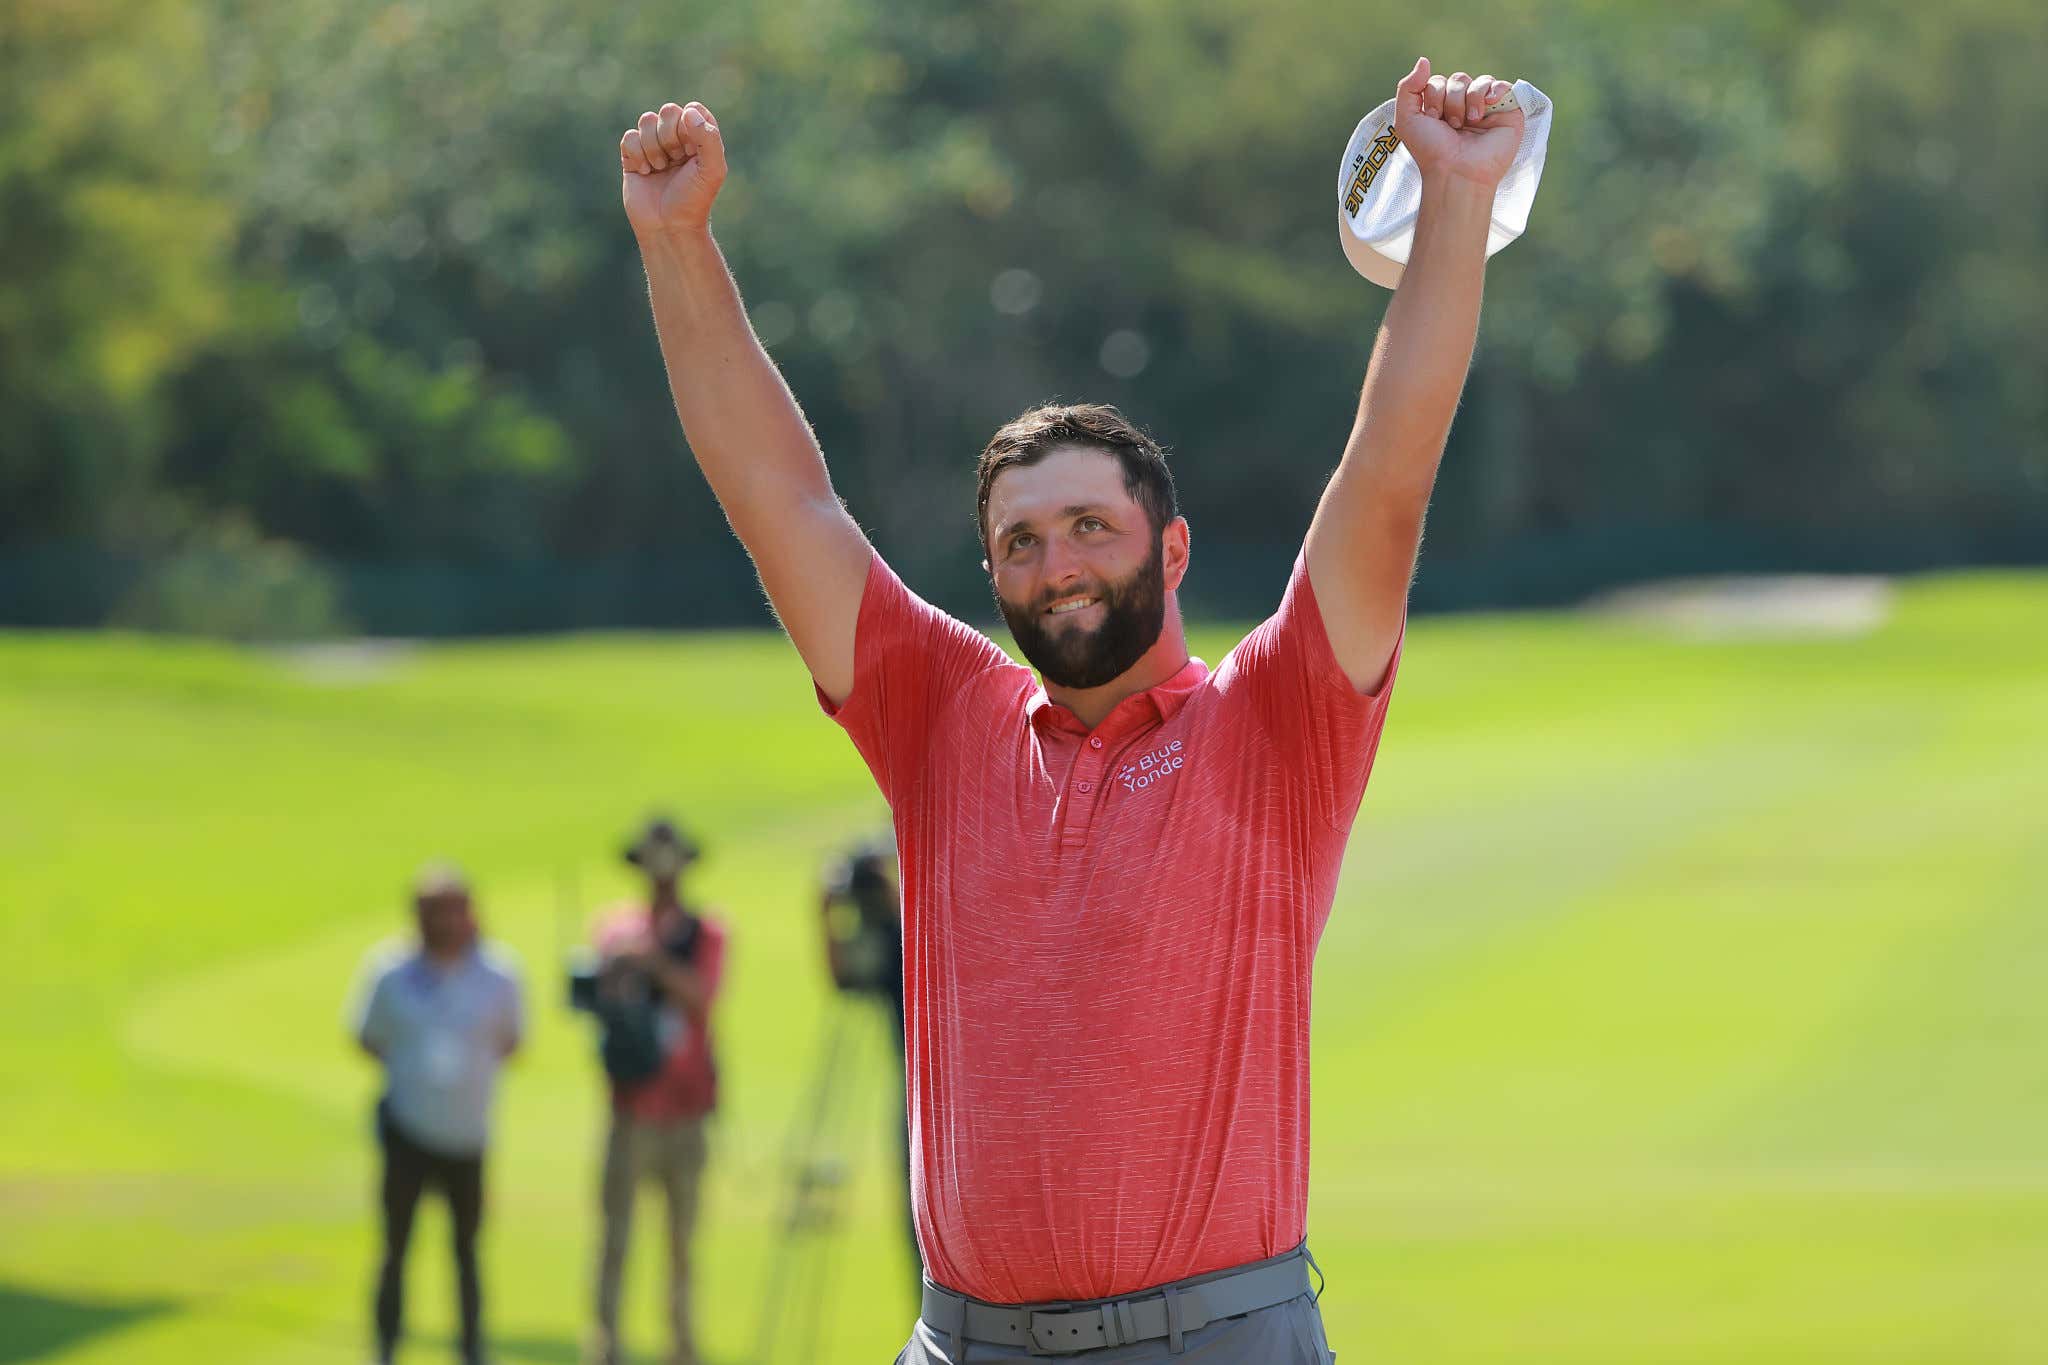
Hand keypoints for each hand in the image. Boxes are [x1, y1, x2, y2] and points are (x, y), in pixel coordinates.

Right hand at [621, 101, 726, 239]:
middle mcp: (677, 138)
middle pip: (668, 111)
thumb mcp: (712, 170)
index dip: (689, 126)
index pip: (692, 109)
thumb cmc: (694, 200)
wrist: (669, 227)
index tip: (692, 150)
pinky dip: (637, 155)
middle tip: (676, 161)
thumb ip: (709, 137)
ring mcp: (654, 146)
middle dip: (670, 136)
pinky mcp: (633, 156)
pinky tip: (645, 172)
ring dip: (653, 147)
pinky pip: (629, 137)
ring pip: (646, 120)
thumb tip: (688, 113)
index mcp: (699, 138)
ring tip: (660, 169)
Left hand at [1393, 58, 1523, 190]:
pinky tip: (1488, 106)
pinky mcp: (1507, 112)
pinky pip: (1503, 85)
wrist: (1456, 171)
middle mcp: (1464, 106)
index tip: (1433, 120)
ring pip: (1479, 81)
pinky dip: (1494, 90)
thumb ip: (1408, 87)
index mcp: (1442, 106)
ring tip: (1469, 123)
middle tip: (1452, 125)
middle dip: (1451, 100)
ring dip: (1469, 100)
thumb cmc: (1431, 150)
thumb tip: (1424, 60)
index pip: (1439, 81)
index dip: (1434, 96)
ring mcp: (1486, 108)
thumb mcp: (1406, 119)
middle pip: (1458, 79)